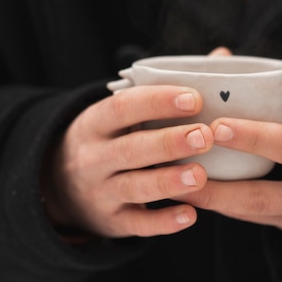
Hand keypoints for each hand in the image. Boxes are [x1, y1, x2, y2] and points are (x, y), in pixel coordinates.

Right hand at [42, 84, 213, 237]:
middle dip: (168, 142)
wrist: (61, 187)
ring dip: (167, 181)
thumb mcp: (118, 115)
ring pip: (133, 187)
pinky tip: (191, 216)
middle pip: (130, 149)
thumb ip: (165, 90)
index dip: (157, 102)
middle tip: (205, 136)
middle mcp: (93, 158)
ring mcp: (101, 192)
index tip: (193, 97)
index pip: (122, 108)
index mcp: (94, 123)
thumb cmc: (109, 140)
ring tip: (200, 175)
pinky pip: (138, 225)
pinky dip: (163, 223)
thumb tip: (220, 55)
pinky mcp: (112, 221)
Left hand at [176, 103, 281, 242]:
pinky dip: (222, 207)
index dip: (252, 136)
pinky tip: (191, 197)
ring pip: (247, 214)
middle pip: (256, 197)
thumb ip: (275, 97)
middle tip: (173, 171)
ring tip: (169, 185)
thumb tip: (221, 56)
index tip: (216, 126)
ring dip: (208, 201)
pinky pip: (251, 221)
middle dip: (211, 189)